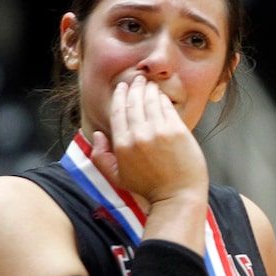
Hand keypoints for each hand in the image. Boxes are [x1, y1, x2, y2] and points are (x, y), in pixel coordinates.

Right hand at [91, 75, 208, 206]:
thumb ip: (101, 157)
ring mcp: (159, 132)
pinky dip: (163, 99)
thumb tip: (97, 134)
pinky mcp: (178, 131)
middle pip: (134, 103)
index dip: (120, 95)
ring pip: (151, 102)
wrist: (178, 196)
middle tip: (137, 79)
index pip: (118, 111)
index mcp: (122, 145)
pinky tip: (161, 95)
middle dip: (135, 87)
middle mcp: (139, 135)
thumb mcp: (117, 178)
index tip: (122, 87)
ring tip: (149, 84)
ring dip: (149, 89)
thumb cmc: (149, 189)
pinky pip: (167, 108)